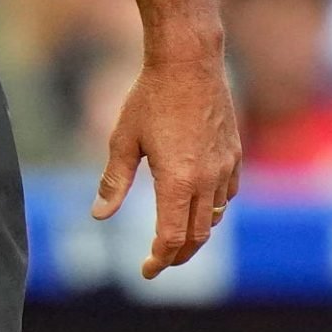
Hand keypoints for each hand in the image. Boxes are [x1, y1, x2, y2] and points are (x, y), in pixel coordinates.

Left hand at [92, 50, 240, 279]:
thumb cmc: (150, 97)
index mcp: (177, 181)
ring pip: (215, 217)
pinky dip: (215, 208)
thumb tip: (98, 215)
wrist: (189, 61)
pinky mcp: (233, 152)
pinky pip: (229, 193)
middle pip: (197, 236)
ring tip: (177, 236)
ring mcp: (224, 165)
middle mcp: (206, 179)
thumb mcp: (124, 140)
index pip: (171, 238)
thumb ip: (113, 182)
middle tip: (160, 262)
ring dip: (196, 233)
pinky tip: (200, 205)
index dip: (158, 260)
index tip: (146, 270)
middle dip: (178, 256)